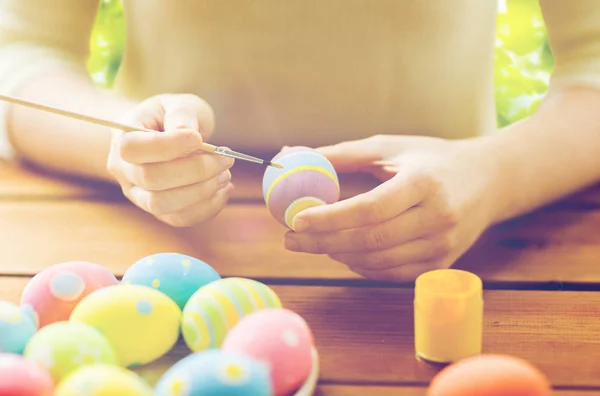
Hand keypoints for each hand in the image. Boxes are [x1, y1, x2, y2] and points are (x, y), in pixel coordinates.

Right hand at [107, 94, 233, 226]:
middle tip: (224, 158)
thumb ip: (181, 114)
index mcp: (122, 137)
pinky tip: (224, 189)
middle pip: (151, 179)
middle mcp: (124, 170)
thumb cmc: (172, 116)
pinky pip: (179, 218)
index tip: (199, 138)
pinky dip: (207, 208)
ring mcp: (139, 194)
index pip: (133, 148)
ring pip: (162, 205)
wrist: (169, 134)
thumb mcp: (178, 104)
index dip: (167, 146)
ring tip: (225, 173)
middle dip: (195, 170)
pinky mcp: (159, 211)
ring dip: (201, 192)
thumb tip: (186, 132)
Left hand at [283, 135, 499, 280]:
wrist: (489, 181)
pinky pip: (391, 273)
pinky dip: (361, 266)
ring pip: (378, 261)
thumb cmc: (433, 159)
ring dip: (338, 255)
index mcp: (424, 183)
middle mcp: (437, 218)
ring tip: (312, 243)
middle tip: (291, 238)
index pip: (370, 208)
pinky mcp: (441, 264)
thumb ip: (343, 154)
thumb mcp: (391, 147)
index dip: (330, 218)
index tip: (296, 219)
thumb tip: (292, 156)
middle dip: (323, 242)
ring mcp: (442, 246)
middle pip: (370, 240)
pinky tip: (343, 253)